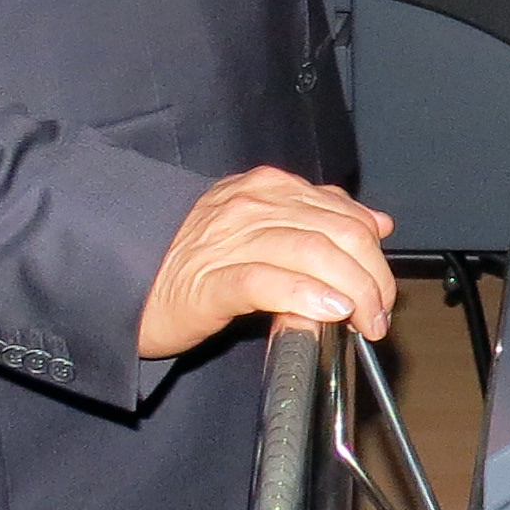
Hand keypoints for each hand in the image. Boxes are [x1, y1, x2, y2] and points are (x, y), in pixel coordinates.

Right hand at [138, 168, 397, 357]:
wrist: (126, 282)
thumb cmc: (194, 259)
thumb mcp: (260, 226)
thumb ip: (317, 219)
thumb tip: (376, 223)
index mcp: (268, 189)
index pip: (342, 213)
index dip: (374, 252)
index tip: (384, 288)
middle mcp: (252, 206)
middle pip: (337, 233)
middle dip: (372, 276)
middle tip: (380, 314)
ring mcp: (229, 241)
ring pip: (313, 254)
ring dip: (353, 290)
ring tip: (364, 319)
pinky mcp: (209, 281)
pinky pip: (268, 282)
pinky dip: (308, 295)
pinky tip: (329, 311)